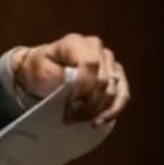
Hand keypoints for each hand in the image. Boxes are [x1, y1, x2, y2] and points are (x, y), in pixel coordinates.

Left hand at [11, 33, 126, 126]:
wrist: (42, 71)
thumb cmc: (40, 70)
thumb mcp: (42, 72)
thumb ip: (61, 76)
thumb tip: (78, 87)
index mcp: (76, 42)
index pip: (91, 63)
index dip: (84, 85)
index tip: (70, 103)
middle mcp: (96, 48)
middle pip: (103, 79)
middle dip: (88, 102)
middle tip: (70, 117)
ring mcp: (108, 61)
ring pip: (114, 89)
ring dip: (98, 110)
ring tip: (80, 120)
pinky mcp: (116, 75)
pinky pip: (123, 95)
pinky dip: (112, 111)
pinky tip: (99, 122)